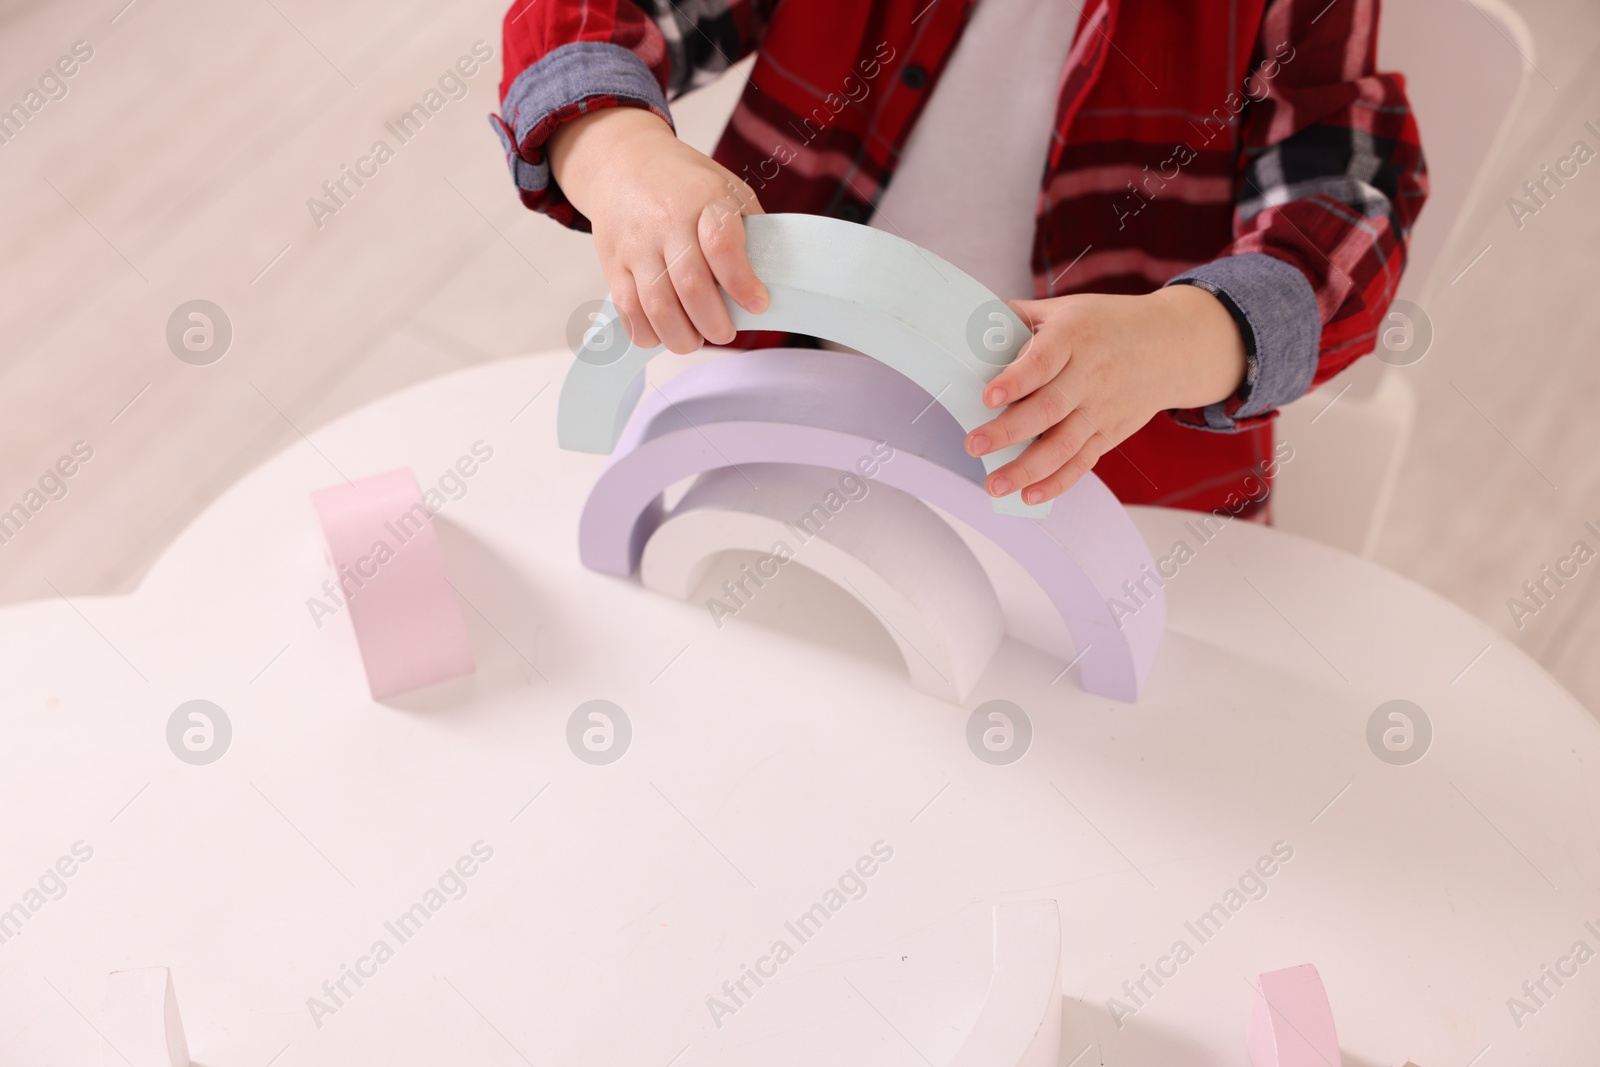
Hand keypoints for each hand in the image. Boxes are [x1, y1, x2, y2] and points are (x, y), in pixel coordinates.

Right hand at [547, 107, 769, 352]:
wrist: (623, 163)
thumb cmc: (684, 184)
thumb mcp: (727, 188)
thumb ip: (750, 229)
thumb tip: (770, 279)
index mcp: (705, 199)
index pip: (722, 244)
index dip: (742, 282)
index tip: (757, 304)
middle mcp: (667, 221)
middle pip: (691, 286)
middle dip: (715, 323)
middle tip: (725, 332)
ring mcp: (637, 244)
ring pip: (657, 305)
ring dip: (682, 336)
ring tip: (695, 339)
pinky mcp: (614, 263)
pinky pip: (627, 310)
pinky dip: (647, 333)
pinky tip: (663, 334)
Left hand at [965, 285, 1248, 504]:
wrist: (1173, 345)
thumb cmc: (1108, 324)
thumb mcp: (1067, 309)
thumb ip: (1019, 316)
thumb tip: (970, 322)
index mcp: (1074, 338)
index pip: (1042, 362)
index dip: (1015, 381)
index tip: (988, 397)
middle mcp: (1089, 376)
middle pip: (1048, 409)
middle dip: (1008, 432)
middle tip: (974, 445)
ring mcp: (1101, 409)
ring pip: (1063, 445)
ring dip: (1027, 469)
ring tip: (995, 485)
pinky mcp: (1109, 434)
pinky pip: (1082, 462)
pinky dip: (1057, 483)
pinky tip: (1029, 496)